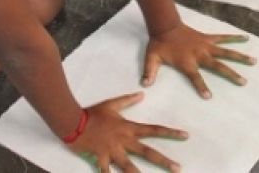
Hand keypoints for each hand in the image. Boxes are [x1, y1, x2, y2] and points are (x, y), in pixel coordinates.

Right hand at [69, 92, 187, 172]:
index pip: (154, 130)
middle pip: (147, 152)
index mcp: (128, 128)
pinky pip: (106, 172)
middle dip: (164, 161)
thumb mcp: (111, 104)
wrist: (73, 120)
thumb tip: (142, 94)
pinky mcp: (101, 158)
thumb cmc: (92, 113)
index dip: (170, 133)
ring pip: (129, 166)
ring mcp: (113, 151)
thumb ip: (127, 100)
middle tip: (178, 168)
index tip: (185, 136)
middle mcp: (124, 141)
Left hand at [143, 24, 255, 98]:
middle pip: (218, 66)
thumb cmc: (159, 44)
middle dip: (231, 74)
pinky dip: (234, 38)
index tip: (209, 97)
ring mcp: (205, 46)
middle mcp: (200, 55)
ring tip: (253, 61)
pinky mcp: (208, 38)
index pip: (196, 77)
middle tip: (243, 82)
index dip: (201, 87)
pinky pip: (223, 38)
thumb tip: (144, 85)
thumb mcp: (151, 59)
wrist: (165, 25)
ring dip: (239, 56)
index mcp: (187, 62)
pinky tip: (246, 38)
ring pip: (226, 52)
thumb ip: (149, 72)